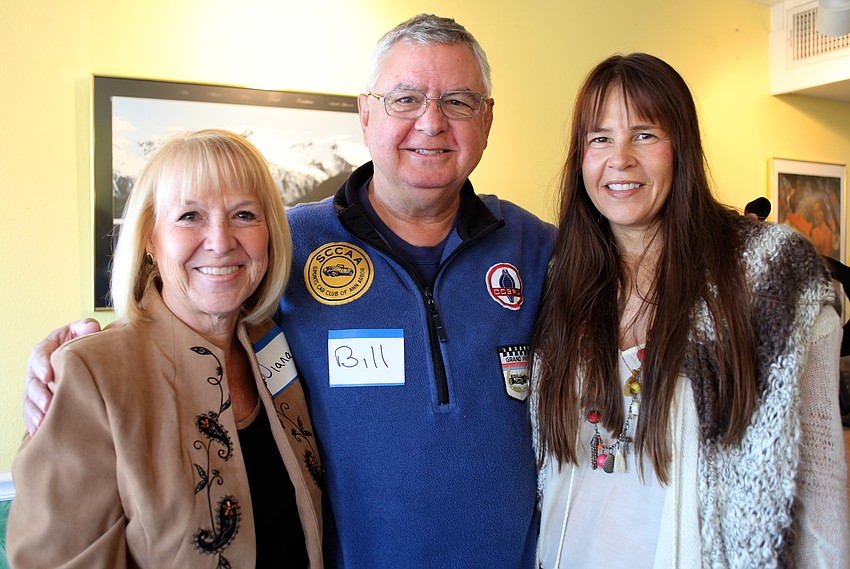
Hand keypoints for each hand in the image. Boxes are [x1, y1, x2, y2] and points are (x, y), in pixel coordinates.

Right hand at [23, 319, 101, 434]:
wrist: (81, 358)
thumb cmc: (78, 344)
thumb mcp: (80, 331)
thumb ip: (84, 327)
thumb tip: (92, 327)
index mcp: (46, 349)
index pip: (40, 355)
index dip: (42, 365)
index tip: (48, 375)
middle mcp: (37, 370)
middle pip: (33, 382)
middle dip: (38, 394)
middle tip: (48, 404)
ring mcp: (37, 387)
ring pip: (30, 401)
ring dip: (36, 411)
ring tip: (44, 421)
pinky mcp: (39, 402)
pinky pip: (33, 413)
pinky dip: (35, 422)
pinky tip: (40, 430)